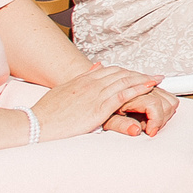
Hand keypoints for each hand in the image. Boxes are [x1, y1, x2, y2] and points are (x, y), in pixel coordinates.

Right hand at [30, 65, 168, 139]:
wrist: (35, 124)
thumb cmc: (45, 114)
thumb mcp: (62, 92)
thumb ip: (80, 80)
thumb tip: (95, 68)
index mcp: (81, 81)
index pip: (109, 71)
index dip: (126, 72)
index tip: (137, 73)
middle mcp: (90, 84)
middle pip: (120, 74)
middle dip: (138, 75)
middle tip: (153, 77)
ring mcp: (95, 94)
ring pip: (125, 81)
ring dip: (143, 79)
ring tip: (157, 80)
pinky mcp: (98, 107)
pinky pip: (123, 94)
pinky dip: (138, 89)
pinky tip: (149, 88)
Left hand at [101, 87, 176, 136]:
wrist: (89, 97)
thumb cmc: (95, 109)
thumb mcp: (105, 121)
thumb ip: (121, 125)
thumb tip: (135, 130)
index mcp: (128, 95)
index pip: (155, 105)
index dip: (156, 120)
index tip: (150, 131)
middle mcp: (138, 86)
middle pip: (166, 101)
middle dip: (162, 117)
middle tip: (150, 127)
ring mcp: (142, 83)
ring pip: (167, 94)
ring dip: (164, 108)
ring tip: (151, 118)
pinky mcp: (143, 82)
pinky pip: (162, 90)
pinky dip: (161, 100)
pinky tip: (150, 108)